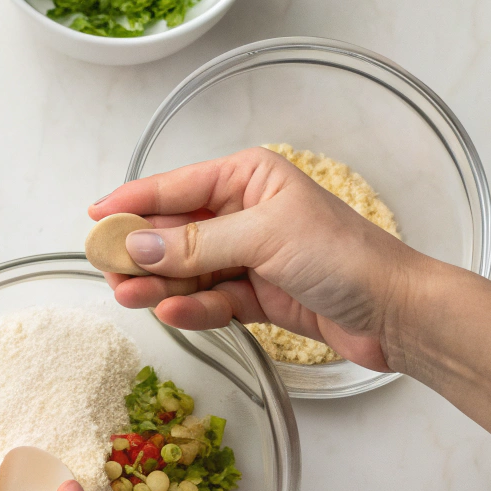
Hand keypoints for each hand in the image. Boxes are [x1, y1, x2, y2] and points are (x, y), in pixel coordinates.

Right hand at [90, 146, 419, 371]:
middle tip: (109, 270)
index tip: (95, 217)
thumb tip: (139, 247)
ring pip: (188, 270)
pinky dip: (192, 308)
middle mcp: (245, 212)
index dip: (133, 201)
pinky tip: (173, 312)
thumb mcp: (264, 238)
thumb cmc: (346, 257)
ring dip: (160, 284)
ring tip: (131, 296)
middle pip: (175, 231)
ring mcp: (249, 256)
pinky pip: (211, 299)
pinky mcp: (257, 296)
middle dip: (142, 252)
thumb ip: (196, 245)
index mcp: (249, 178)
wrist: (395, 312)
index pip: (175, 186)